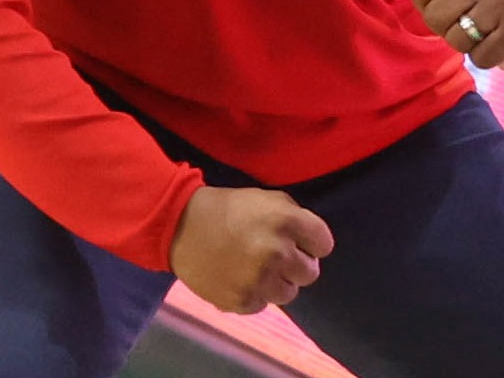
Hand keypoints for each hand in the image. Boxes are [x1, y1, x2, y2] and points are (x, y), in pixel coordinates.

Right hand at [169, 187, 332, 314]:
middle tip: (276, 256)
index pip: (324, 244)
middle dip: (296, 264)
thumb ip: (293, 217)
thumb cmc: (227, 208)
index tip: (299, 241)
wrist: (179, 226)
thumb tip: (310, 241)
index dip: (312, 242)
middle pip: (310, 273)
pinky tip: (239, 277)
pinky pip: (262, 305)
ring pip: (289, 293)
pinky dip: (254, 294)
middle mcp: (277, 252)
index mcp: (286, 221)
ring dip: (277, 282)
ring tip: (257, 269)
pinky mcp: (241, 301)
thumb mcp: (265, 198)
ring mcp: (259, 280)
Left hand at [391, 0, 503, 72]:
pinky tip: (496, 43)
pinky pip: (480, 57)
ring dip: (466, 45)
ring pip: (456, 40)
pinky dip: (484, 58)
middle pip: (434, 16)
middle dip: (446, 28)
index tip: (450, 6)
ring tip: (482, 31)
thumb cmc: (477, 3)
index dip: (428, 7)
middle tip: (467, 22)